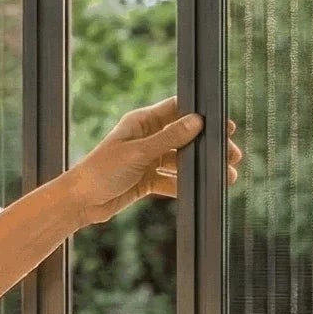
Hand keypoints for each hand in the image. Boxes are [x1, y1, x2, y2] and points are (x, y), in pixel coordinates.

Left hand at [69, 97, 242, 225]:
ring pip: (182, 160)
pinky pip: (173, 180)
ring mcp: (148, 159)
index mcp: (142, 122)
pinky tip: (205, 189)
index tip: (225, 124)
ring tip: (226, 176)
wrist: (80, 202)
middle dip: (208, 146)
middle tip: (232, 154)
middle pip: (185, 137)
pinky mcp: (147, 180)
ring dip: (202, 167)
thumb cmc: (101, 171)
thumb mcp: (138, 153)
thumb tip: (197, 121)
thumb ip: (169, 138)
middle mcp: (147, 138)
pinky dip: (188, 184)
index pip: (177, 111)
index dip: (202, 116)